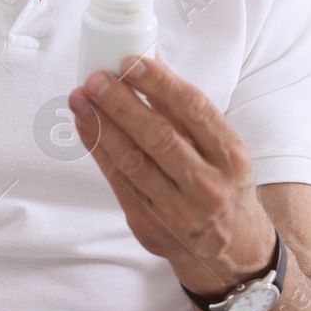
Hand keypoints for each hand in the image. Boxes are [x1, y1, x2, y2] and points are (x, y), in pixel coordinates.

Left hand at [67, 53, 275, 298]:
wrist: (230, 251)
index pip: (194, 110)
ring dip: (100, 125)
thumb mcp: (221, 148)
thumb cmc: (222, 185)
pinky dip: (97, 149)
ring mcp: (178, 210)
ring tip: (80, 98)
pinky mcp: (149, 224)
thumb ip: (185, 109)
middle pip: (158, 136)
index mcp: (231, 156)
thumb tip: (149, 60)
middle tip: (96, 78)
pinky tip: (84, 126)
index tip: (131, 61)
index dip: (160, 83)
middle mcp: (208, 184)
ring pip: (132, 161)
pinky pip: (117, 182)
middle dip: (121, 103)